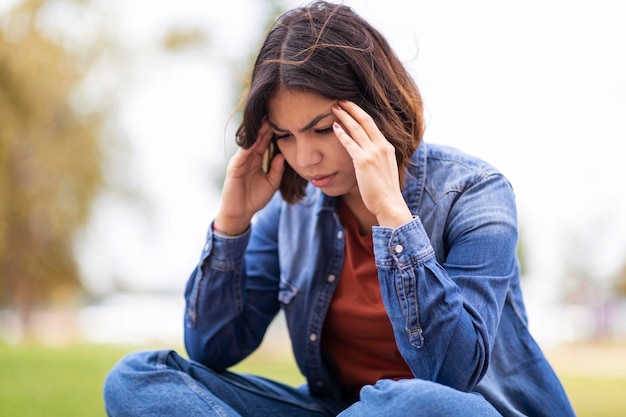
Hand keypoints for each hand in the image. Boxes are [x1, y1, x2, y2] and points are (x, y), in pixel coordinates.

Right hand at [214, 121, 284, 234]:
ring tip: (265, 120)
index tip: (281, 120)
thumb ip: (277, 169)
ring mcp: (240, 161)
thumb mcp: (271, 183)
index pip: (264, 142)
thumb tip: (283, 155)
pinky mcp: (235, 167)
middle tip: (273, 113)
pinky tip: (255, 136)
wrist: (240, 213)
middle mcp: (247, 158)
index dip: (271, 132)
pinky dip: (249, 144)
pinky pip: (243, 153)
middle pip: (257, 139)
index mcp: (256, 160)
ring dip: (257, 132)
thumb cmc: (254, 199)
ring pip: (250, 143)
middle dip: (265, 127)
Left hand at [331, 100, 411, 227]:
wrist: (389, 203)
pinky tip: (334, 127)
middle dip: (352, 108)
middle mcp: (381, 146)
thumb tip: (366, 157)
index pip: (372, 125)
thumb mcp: (384, 170)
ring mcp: (373, 153)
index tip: (351, 107)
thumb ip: (376, 160)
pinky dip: (341, 133)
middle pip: (365, 120)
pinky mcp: (364, 161)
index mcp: (387, 147)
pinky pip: (350, 143)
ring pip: (357, 128)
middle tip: (340, 100)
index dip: (360, 114)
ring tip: (334, 108)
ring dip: (344, 116)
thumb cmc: (385, 192)